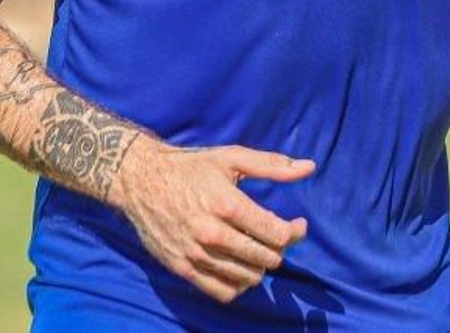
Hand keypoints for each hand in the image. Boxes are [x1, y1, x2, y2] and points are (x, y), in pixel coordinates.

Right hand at [115, 140, 312, 302]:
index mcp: (227, 204)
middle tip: (277, 236)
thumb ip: (272, 165)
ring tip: (258, 248)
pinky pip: (223, 292)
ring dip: (261, 266)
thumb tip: (309, 168)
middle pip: (266, 258)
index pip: (277, 234)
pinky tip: (240, 266)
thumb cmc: (190, 167)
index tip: (297, 225)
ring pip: (248, 277)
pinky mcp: (182, 268)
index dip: (295, 232)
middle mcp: (212, 233)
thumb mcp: (231, 158)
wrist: (141, 181)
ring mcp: (196, 254)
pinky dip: (239, 285)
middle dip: (280, 249)